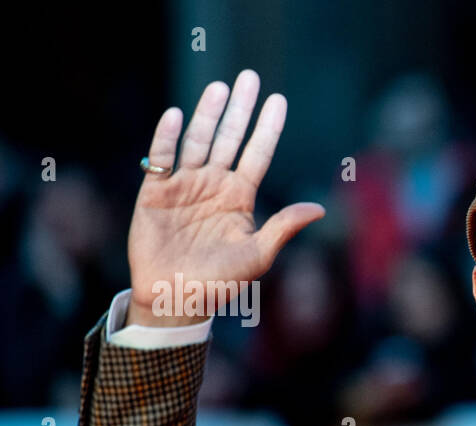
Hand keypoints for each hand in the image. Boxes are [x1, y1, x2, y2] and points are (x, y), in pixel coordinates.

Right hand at [125, 69, 324, 326]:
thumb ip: (283, 227)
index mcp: (240, 198)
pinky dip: (167, 138)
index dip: (267, 128)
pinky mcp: (155, 192)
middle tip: (248, 77)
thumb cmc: (221, 283)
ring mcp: (184, 186)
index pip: (257, 154)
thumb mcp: (258, 255)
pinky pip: (161, 159)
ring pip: (198, 141)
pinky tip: (177, 117)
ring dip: (207, 114)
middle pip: (228, 138)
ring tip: (219, 88)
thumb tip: (319, 208)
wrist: (176, 298)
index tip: (278, 100)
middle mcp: (213, 185)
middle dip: (238, 109)